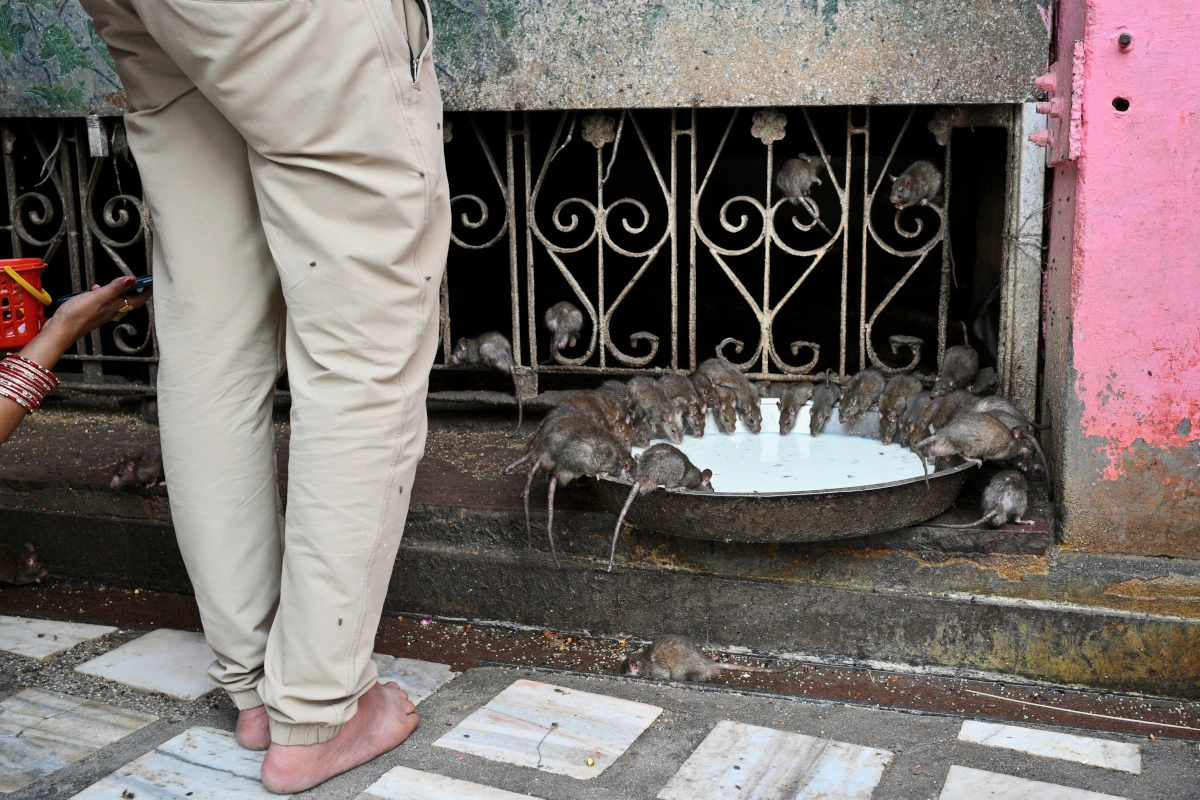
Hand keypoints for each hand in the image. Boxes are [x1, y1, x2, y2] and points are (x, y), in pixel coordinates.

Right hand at [20, 276, 151, 371]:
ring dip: (113, 290)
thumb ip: (114, 288)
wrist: (60, 330)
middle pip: (127, 300)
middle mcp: (110, 311)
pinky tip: (91, 291)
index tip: (151, 282)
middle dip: (131, 289)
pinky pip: (100, 301)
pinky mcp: (90, 312)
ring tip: (108, 283)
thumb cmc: (77, 316)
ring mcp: (100, 312)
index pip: (138, 300)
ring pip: (113, 300)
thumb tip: (131, 280)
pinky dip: (99, 294)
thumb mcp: (98, 297)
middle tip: (134, 280)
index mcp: (115, 307)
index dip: (146, 291)